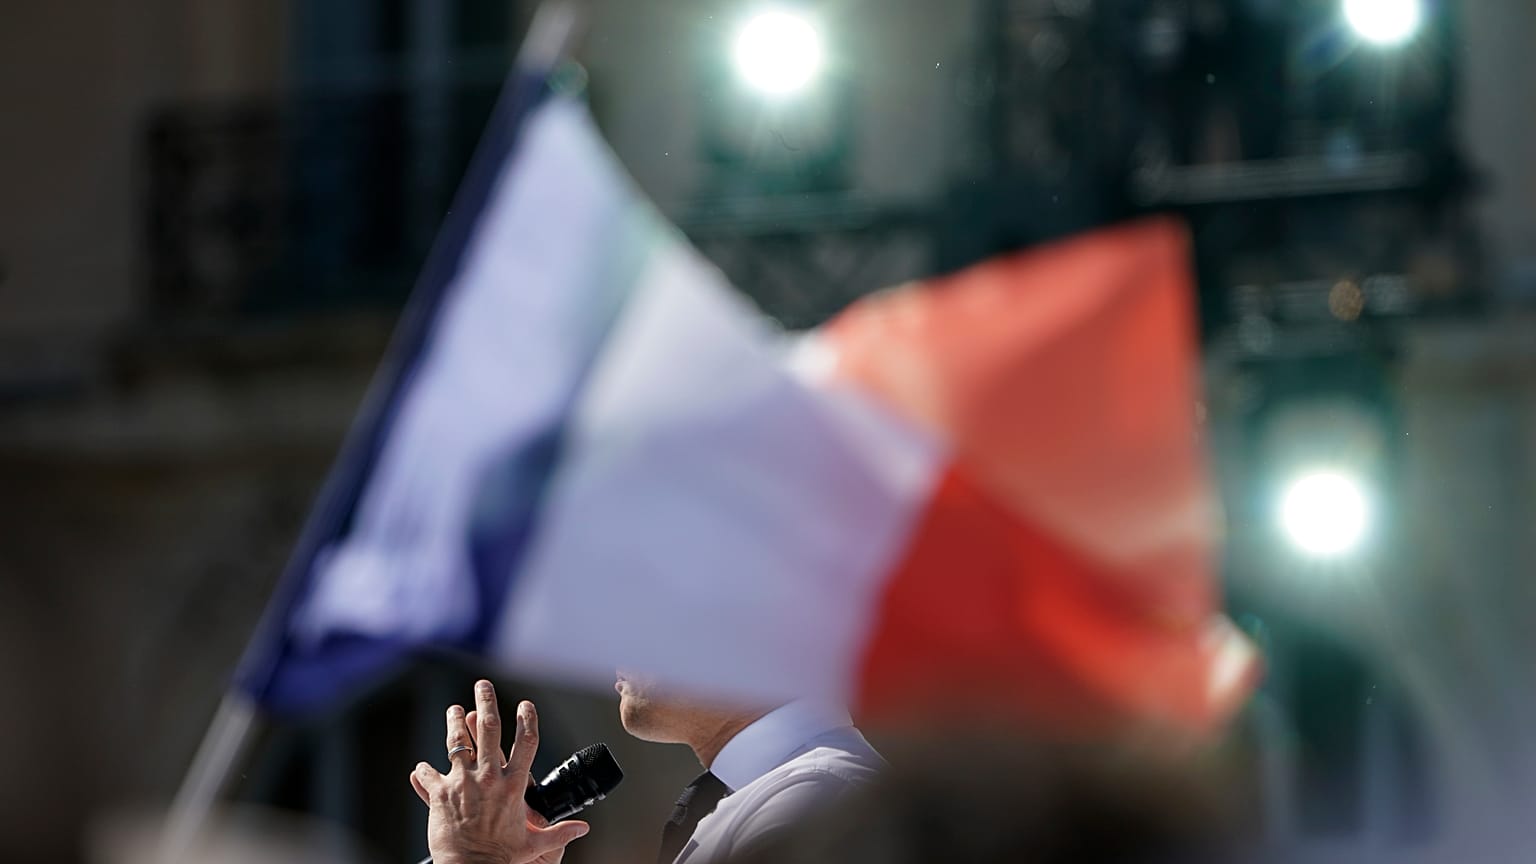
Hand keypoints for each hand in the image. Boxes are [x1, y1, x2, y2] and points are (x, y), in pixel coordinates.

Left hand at [410, 681, 589, 863]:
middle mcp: (489, 778)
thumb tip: (583, 829)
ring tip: (454, 709)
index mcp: (513, 786)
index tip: (524, 704)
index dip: (527, 719)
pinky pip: (429, 774)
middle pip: (489, 729)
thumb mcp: (534, 844)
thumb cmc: (502, 858)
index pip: (526, 742)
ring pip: (458, 742)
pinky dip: (424, 771)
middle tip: (483, 684)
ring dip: (455, 722)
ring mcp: (462, 782)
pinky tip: (422, 767)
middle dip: (486, 702)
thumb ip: (559, 833)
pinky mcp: (440, 793)